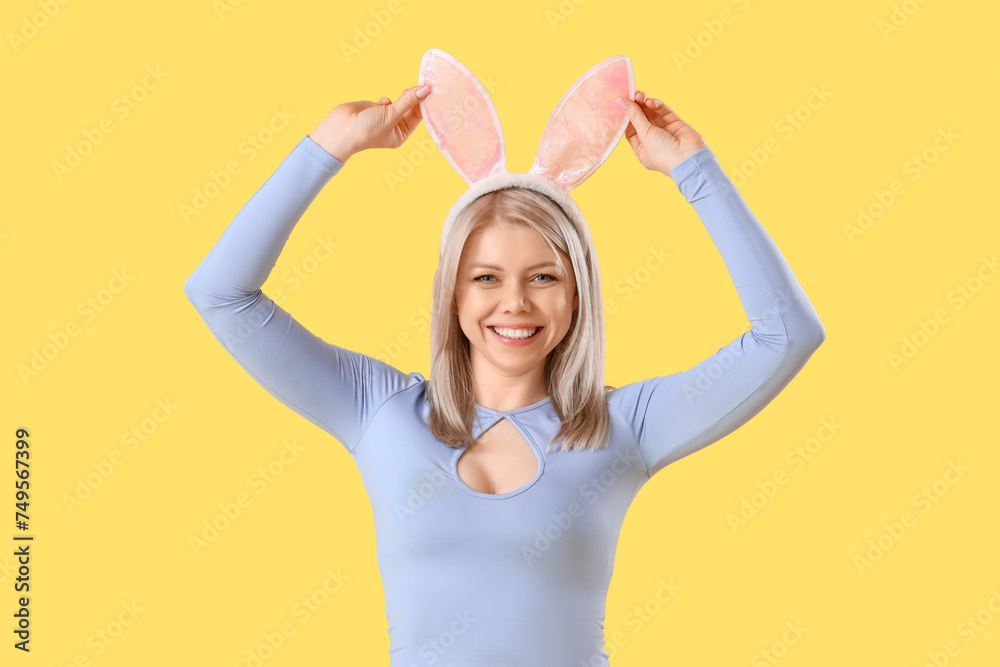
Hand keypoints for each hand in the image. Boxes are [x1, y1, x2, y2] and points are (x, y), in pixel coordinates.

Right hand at [309, 85, 430, 162]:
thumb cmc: (367, 129)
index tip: (430, 89)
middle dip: (414, 98)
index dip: (423, 103)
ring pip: (399, 103)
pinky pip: (387, 101)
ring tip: (404, 91)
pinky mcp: (375, 109)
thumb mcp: (391, 115)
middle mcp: (394, 127)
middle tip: (420, 85)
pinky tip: (381, 102)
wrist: (340, 129)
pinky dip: (386, 100)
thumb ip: (408, 101)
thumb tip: (425, 90)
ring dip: (401, 98)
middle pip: (410, 108)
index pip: (418, 116)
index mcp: (401, 134)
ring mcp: (385, 117)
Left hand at [616, 91, 707, 176]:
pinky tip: (650, 101)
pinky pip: (664, 112)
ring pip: (653, 114)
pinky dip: (657, 106)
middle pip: (642, 120)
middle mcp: (653, 141)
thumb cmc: (663, 153)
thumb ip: (634, 116)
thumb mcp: (644, 134)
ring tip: (640, 95)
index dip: (627, 117)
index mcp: (642, 150)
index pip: (631, 131)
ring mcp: (665, 132)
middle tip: (633, 94)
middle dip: (637, 107)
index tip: (622, 104)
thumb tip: (620, 102)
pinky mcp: (676, 123)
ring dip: (646, 104)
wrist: (689, 158)